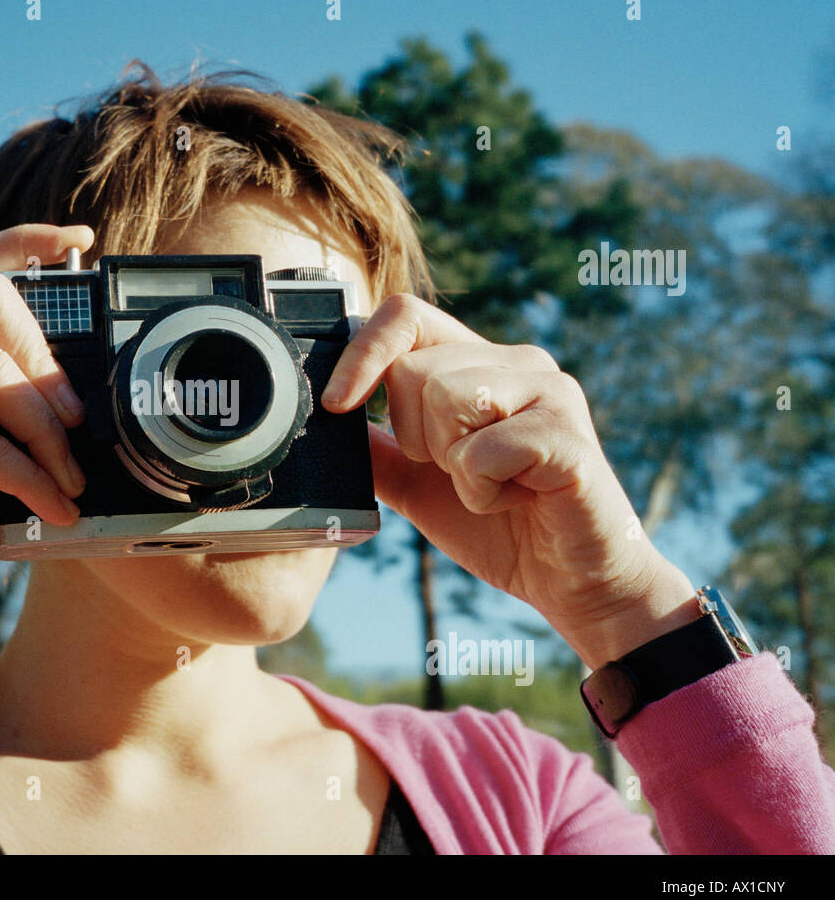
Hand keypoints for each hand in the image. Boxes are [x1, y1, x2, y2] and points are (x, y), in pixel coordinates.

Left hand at [322, 294, 697, 667]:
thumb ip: (379, 449)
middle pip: (415, 370)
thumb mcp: (418, 485)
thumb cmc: (502, 528)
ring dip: (454, 467)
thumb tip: (327, 423)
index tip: (336, 404)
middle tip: (465, 472)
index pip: (406, 315)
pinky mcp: (567, 435)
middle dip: (419, 438)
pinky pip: (481, 452)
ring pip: (447, 401)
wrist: (572, 583)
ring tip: (497, 486)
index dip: (361, 352)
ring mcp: (550, 391)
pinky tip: (519, 502)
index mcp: (480, 363)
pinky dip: (483, 493)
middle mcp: (519, 362)